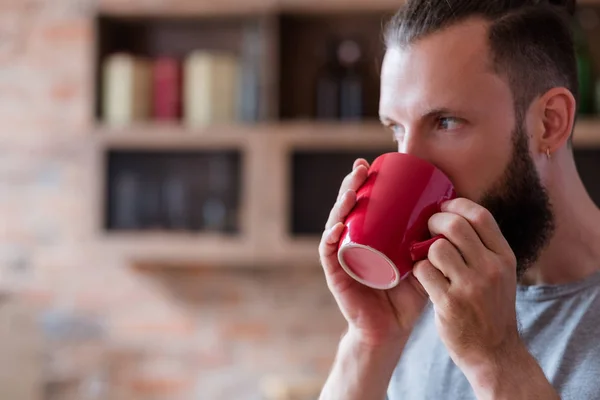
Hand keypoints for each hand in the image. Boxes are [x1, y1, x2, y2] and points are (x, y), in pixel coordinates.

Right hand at [319, 159, 428, 347]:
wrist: (392, 329)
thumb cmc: (406, 295)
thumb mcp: (422, 261)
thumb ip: (433, 240)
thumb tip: (454, 209)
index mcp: (368, 236)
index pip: (362, 204)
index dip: (363, 183)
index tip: (372, 163)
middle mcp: (352, 242)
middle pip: (346, 208)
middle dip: (351, 185)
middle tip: (360, 169)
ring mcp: (342, 257)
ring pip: (335, 224)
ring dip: (340, 205)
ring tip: (352, 191)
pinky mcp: (337, 275)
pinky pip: (330, 254)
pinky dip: (331, 240)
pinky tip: (337, 228)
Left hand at [412, 198, 519, 375]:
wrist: (495, 353)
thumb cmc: (491, 309)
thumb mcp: (500, 274)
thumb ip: (483, 248)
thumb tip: (455, 216)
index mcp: (504, 257)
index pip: (480, 216)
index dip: (456, 205)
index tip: (442, 208)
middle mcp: (491, 269)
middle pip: (455, 226)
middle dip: (434, 222)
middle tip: (426, 229)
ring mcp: (471, 287)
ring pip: (436, 248)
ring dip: (424, 249)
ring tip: (425, 258)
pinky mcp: (450, 303)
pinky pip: (423, 272)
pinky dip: (417, 270)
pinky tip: (421, 276)